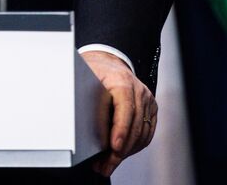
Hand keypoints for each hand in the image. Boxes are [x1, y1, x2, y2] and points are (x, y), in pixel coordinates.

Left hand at [80, 50, 156, 176]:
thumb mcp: (84, 79)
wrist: (108, 62)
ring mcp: (147, 99)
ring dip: (126, 152)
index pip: (125, 109)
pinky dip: (135, 146)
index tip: (113, 147)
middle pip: (135, 126)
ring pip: (142, 133)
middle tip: (105, 165)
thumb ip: (84, 98)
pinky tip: (121, 153)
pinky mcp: (151, 108)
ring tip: (109, 164)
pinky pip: (147, 132)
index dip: (120, 130)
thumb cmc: (94, 71)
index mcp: (121, 81)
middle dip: (120, 150)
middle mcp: (138, 90)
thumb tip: (76, 119)